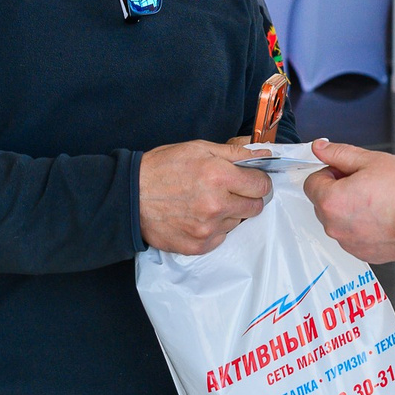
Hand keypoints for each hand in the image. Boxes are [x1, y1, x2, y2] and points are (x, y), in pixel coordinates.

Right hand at [139, 141, 271, 254]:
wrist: (130, 196)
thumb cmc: (163, 168)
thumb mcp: (199, 149)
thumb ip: (235, 153)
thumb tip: (265, 155)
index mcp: (219, 176)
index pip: (262, 185)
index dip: (258, 180)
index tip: (250, 180)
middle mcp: (216, 205)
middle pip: (255, 207)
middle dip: (247, 197)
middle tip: (229, 191)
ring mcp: (207, 229)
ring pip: (237, 222)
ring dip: (229, 213)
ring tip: (206, 202)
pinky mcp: (198, 246)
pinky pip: (220, 238)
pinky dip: (214, 228)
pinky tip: (197, 216)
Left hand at [302, 140, 394, 264]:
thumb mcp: (371, 160)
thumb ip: (339, 153)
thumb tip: (319, 148)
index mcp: (331, 200)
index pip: (311, 182)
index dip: (329, 172)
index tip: (347, 171)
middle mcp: (334, 225)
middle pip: (322, 202)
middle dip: (338, 190)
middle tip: (365, 184)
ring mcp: (347, 242)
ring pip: (337, 219)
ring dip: (349, 209)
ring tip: (376, 201)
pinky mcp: (361, 252)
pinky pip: (352, 235)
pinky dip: (361, 226)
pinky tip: (381, 217)